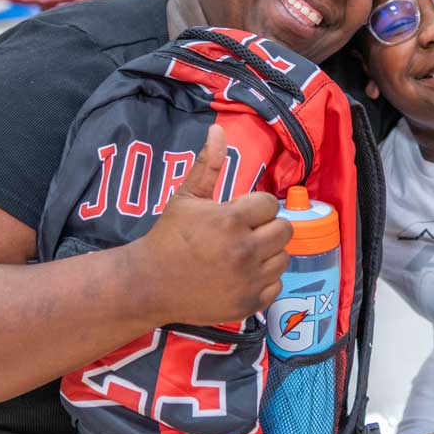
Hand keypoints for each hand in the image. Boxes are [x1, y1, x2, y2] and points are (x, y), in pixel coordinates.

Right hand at [131, 125, 291, 325]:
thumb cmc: (169, 236)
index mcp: (231, 220)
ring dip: (268, 252)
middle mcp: (244, 250)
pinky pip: (276, 285)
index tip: (239, 212)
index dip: (256, 206)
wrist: (149, 284)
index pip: (270, 204)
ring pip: (283, 257)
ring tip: (244, 252)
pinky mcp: (249, 303)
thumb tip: (218, 129)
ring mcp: (248, 280)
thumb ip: (208, 164)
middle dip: (267, 227)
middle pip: (284, 229)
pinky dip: (264, 279)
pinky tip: (243, 274)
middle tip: (245, 232)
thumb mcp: (186, 196)